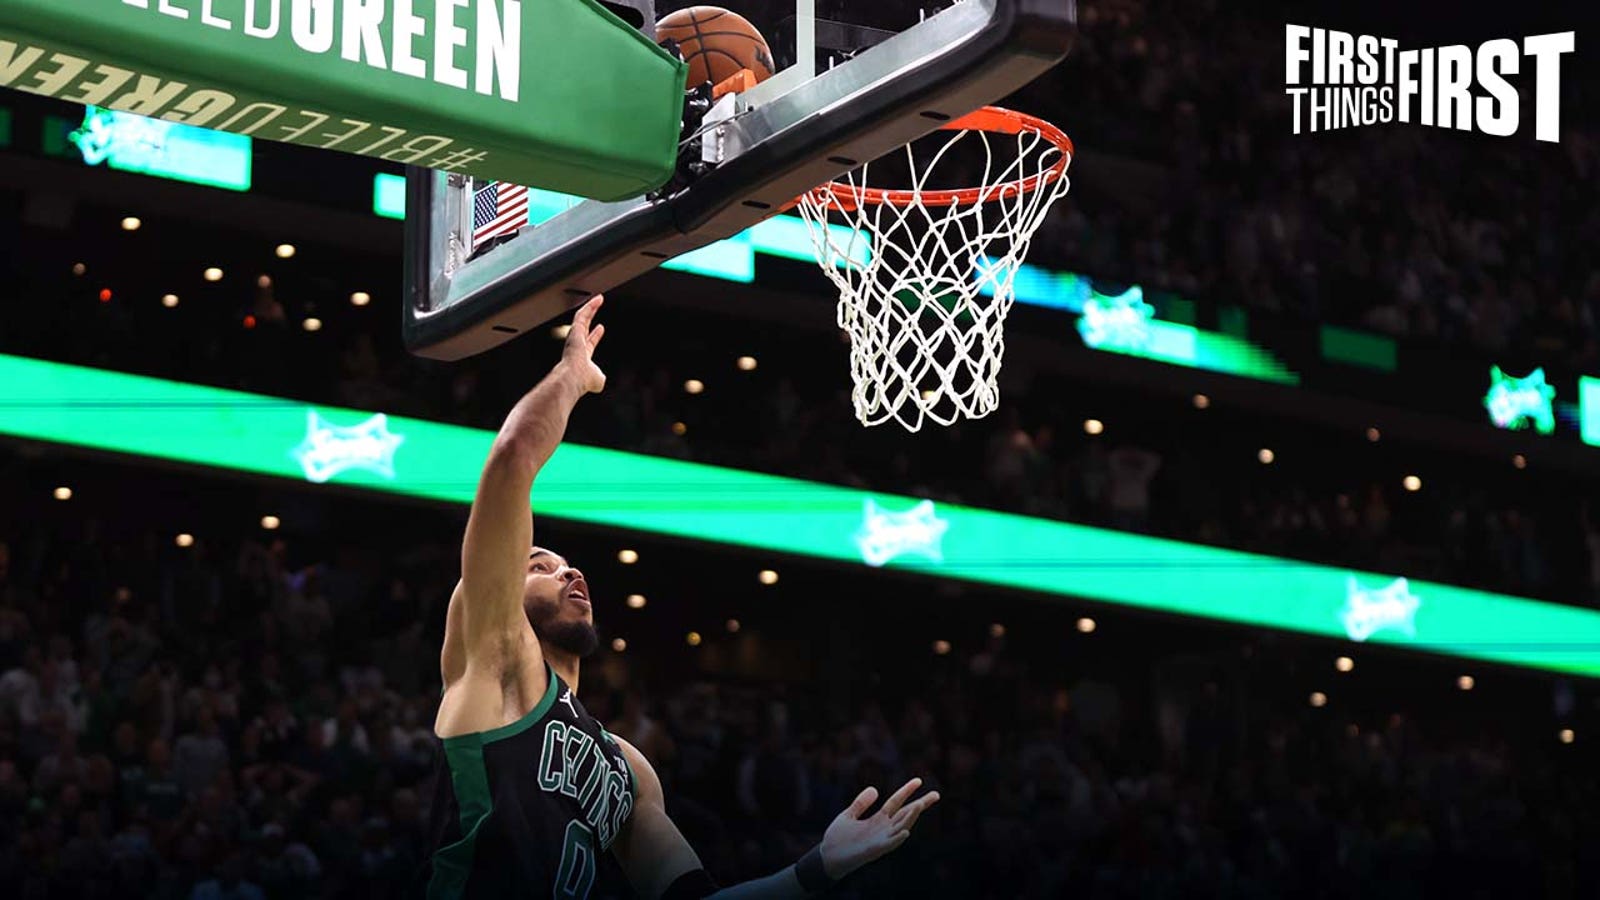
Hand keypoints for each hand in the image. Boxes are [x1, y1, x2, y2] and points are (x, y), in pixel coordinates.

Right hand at [561, 295, 607, 393]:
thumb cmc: (584, 380)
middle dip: (591, 316)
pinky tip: (598, 299)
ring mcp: (575, 337)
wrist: (574, 377)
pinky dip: (590, 306)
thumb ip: (600, 376)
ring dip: (591, 307)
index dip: (595, 335)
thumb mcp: (598, 380)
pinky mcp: (575, 330)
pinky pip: (582, 314)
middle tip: (596, 307)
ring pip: (582, 317)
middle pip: (584, 326)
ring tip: (599, 299)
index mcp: (582, 356)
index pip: (589, 343)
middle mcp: (577, 345)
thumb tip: (600, 379)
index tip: (601, 328)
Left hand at [819, 777, 940, 878]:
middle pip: (905, 814)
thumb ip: (861, 803)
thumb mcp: (848, 815)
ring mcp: (880, 840)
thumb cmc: (837, 838)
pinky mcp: (874, 850)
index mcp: (878, 820)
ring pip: (900, 827)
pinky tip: (905, 832)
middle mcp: (883, 829)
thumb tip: (875, 788)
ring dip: (911, 817)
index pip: (896, 802)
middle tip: (936, 794)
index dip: (906, 791)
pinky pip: (889, 845)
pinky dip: (897, 839)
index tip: (919, 780)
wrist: (827, 857)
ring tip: (920, 805)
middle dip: (920, 804)